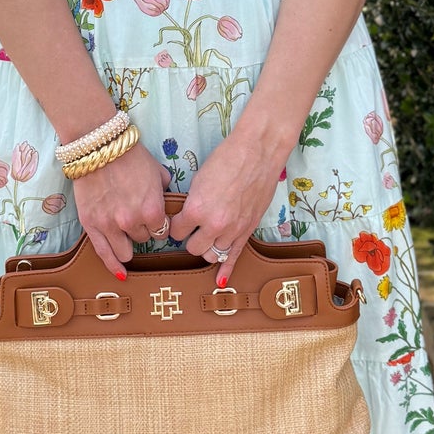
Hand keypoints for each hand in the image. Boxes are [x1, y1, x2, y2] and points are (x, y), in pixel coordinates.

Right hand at [72, 142, 171, 279]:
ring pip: (125, 251)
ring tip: (126, 234)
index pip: (162, 232)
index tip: (155, 220)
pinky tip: (121, 274)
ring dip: (128, 244)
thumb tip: (168, 200)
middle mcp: (133, 222)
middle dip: (142, 231)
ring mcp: (110, 226)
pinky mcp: (91, 225)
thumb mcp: (158, 171)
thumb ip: (165, 191)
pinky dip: (113, 265)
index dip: (159, 225)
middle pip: (144, 240)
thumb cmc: (131, 156)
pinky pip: (104, 254)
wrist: (99, 147)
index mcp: (153, 210)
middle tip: (137, 218)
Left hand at [165, 132, 284, 287]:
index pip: (176, 231)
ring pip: (212, 254)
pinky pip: (235, 257)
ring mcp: (233, 230)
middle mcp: (214, 224)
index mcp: (196, 209)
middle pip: (192, 247)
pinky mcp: (248, 230)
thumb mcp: (199, 179)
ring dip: (207, 247)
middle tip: (191, 228)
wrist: (258, 152)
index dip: (176, 225)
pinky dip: (226, 271)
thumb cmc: (227, 159)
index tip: (177, 220)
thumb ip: (191, 203)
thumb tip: (185, 216)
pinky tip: (220, 281)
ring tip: (206, 237)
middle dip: (190, 238)